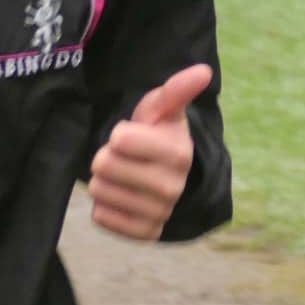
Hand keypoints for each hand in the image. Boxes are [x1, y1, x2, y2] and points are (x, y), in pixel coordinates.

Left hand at [85, 63, 214, 239]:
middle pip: (104, 166)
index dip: (118, 134)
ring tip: (122, 175)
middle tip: (122, 157)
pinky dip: (104, 206)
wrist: (169, 178)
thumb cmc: (159, 136)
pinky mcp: (145, 233)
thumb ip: (176, 90)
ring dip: (104, 181)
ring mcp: (159, 213)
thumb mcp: (163, 111)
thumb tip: (203, 71)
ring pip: (100, 191)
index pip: (119, 140)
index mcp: (178, 153)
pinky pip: (102, 217)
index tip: (129, 136)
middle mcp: (172, 187)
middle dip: (106, 157)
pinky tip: (121, 196)